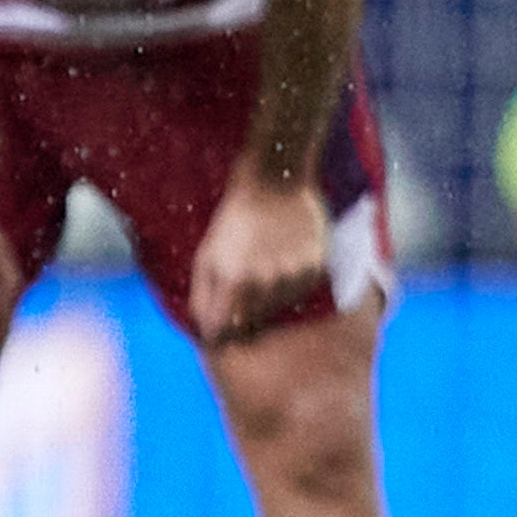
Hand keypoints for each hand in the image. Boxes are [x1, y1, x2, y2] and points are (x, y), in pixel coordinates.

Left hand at [188, 173, 330, 344]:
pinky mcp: (316, 269)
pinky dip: (291, 287)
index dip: (217, 334)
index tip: (218, 327)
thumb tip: (205, 334)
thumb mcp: (206, 255)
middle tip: (243, 289)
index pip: (222, 332)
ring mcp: (293, 276)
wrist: (275, 183)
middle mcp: (266, 283)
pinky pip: (300, 295)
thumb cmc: (233, 221)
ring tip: (264, 269)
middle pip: (252, 324)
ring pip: (278, 310)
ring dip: (268, 300)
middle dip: (242, 316)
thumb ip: (201, 298)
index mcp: (234, 280)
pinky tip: (284, 262)